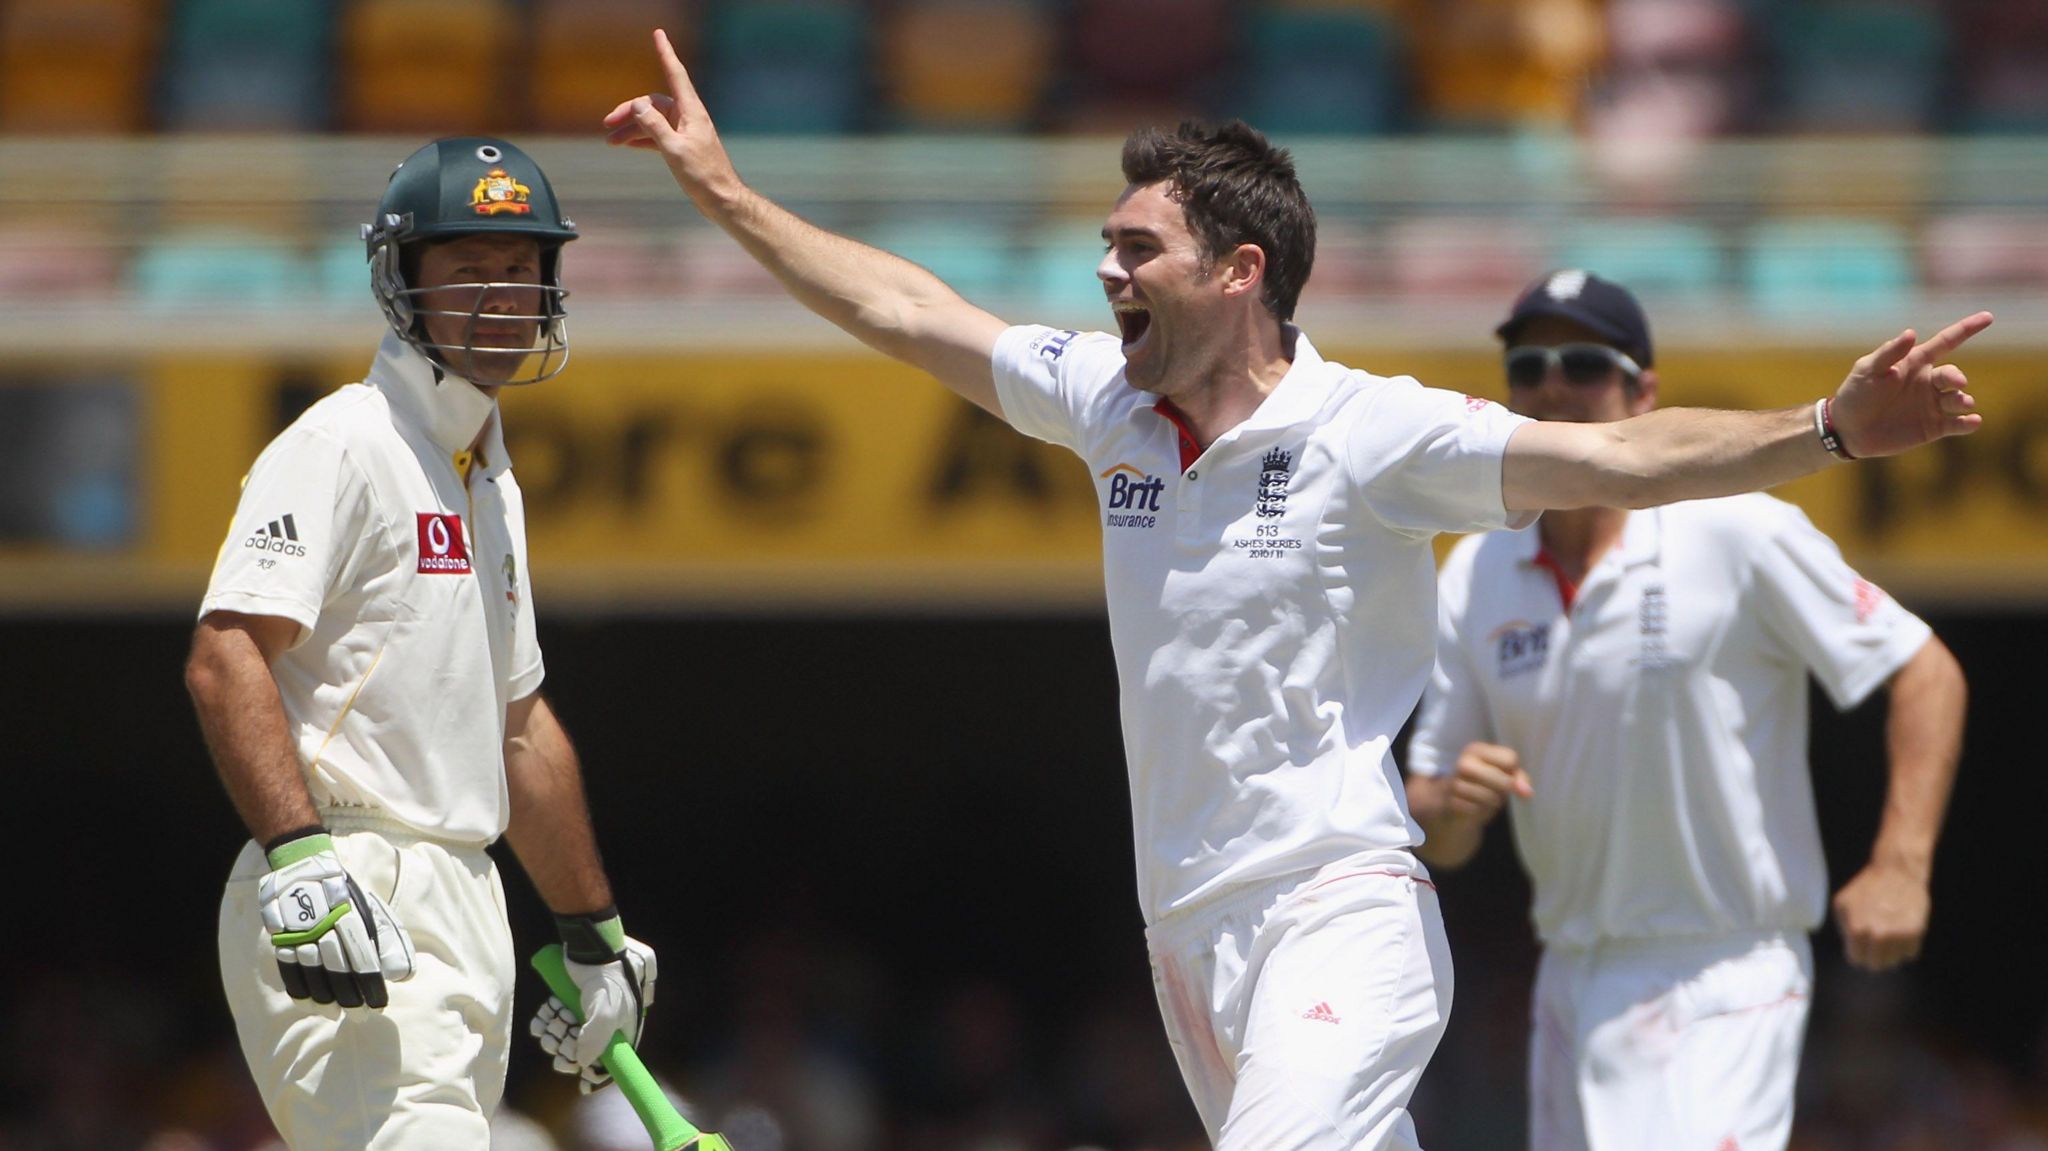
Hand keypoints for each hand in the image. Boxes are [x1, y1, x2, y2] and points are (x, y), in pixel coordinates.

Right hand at [257, 832, 414, 1008]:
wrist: (305, 865)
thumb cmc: (346, 894)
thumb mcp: (373, 909)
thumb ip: (389, 942)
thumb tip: (402, 975)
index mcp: (349, 917)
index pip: (363, 960)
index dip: (370, 985)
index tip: (379, 1005)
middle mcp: (323, 926)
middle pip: (338, 970)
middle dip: (351, 997)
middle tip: (362, 1016)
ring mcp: (299, 932)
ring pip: (313, 974)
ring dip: (327, 999)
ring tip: (338, 1014)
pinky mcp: (280, 937)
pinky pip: (289, 970)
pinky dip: (300, 991)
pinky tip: (311, 1005)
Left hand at [530, 913, 656, 1092]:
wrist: (591, 943)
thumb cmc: (605, 976)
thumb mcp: (605, 1013)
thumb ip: (596, 1042)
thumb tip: (583, 1061)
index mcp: (627, 1022)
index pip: (616, 1057)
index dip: (600, 1073)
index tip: (583, 1084)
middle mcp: (614, 1015)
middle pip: (590, 1045)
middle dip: (570, 1049)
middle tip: (556, 1046)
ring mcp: (595, 1004)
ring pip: (573, 1029)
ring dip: (557, 1033)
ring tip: (546, 1027)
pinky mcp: (578, 993)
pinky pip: (563, 1013)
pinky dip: (551, 1018)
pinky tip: (543, 1017)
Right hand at [603, 29, 740, 209]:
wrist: (721, 199)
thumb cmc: (703, 175)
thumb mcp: (674, 150)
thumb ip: (654, 126)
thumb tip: (637, 104)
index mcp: (690, 112)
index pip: (675, 74)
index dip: (666, 53)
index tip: (658, 34)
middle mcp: (688, 117)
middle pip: (653, 103)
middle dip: (630, 111)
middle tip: (608, 124)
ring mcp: (684, 131)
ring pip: (652, 121)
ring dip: (632, 128)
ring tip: (611, 141)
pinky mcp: (682, 146)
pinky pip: (657, 135)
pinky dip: (642, 138)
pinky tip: (627, 144)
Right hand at [1446, 741, 1533, 826]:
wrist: (1451, 797)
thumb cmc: (1483, 782)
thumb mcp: (1502, 773)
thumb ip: (1519, 778)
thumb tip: (1527, 793)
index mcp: (1476, 749)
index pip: (1510, 759)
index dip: (1514, 772)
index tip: (1506, 775)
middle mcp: (1464, 762)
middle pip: (1504, 780)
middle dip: (1505, 789)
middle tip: (1496, 789)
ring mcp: (1456, 782)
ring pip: (1492, 797)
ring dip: (1494, 802)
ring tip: (1486, 797)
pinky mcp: (1452, 801)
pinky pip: (1478, 810)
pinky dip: (1481, 811)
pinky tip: (1475, 805)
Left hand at [1829, 312, 1991, 457]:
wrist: (1847, 430)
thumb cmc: (1855, 394)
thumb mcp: (1867, 370)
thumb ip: (1889, 353)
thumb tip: (1912, 333)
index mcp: (1915, 363)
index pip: (1946, 342)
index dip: (1966, 329)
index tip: (1988, 317)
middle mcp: (1928, 382)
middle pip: (1953, 375)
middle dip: (1957, 377)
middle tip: (1957, 383)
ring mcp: (1933, 405)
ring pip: (1959, 399)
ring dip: (1964, 400)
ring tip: (1961, 403)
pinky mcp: (1933, 427)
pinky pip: (1957, 424)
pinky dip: (1968, 423)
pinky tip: (1973, 421)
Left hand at [1832, 862, 1930, 971]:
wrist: (1896, 872)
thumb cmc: (1866, 887)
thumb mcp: (1842, 904)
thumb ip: (1844, 929)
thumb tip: (1851, 948)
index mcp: (1856, 930)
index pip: (1856, 960)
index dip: (1858, 953)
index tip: (1862, 947)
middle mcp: (1877, 936)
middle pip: (1876, 965)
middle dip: (1874, 956)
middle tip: (1876, 943)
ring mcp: (1898, 936)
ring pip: (1894, 963)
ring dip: (1891, 953)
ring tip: (1889, 935)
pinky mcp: (1916, 933)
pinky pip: (1910, 954)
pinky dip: (1906, 947)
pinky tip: (1902, 931)